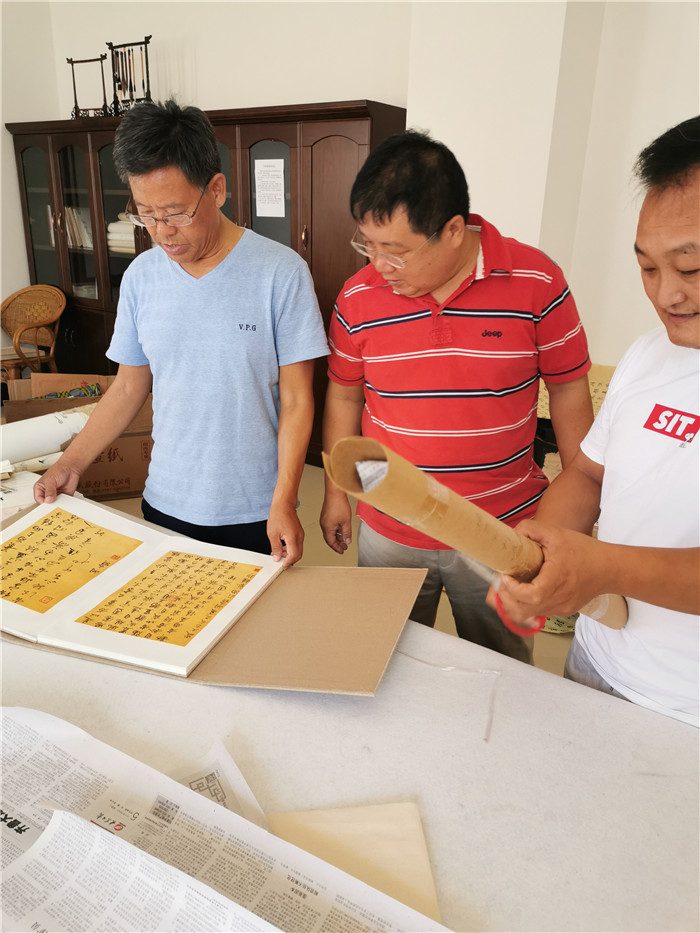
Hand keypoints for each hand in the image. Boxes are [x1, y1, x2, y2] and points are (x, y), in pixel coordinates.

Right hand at [33, 460, 81, 503]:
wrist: (71, 468)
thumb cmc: (58, 470)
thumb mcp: (51, 480)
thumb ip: (49, 491)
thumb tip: (48, 500)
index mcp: (40, 488)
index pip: (38, 499)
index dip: (42, 503)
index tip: (47, 504)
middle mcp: (47, 493)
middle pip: (46, 503)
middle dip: (49, 506)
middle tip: (53, 507)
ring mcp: (55, 496)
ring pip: (54, 505)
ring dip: (57, 506)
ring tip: (60, 505)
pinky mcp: (63, 497)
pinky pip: (63, 504)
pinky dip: (64, 505)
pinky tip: (66, 504)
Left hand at [267, 502, 303, 568]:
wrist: (283, 504)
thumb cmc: (278, 515)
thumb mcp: (272, 534)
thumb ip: (276, 548)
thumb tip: (277, 557)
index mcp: (293, 537)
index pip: (293, 556)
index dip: (287, 563)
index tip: (282, 566)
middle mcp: (299, 537)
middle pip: (298, 555)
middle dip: (289, 560)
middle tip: (280, 561)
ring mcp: (300, 534)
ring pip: (298, 550)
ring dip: (289, 554)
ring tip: (279, 553)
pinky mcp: (299, 532)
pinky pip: (297, 544)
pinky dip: (291, 548)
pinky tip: (282, 546)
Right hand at [320, 492, 352, 553]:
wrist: (334, 492)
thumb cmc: (338, 505)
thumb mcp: (346, 522)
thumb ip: (347, 533)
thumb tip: (347, 541)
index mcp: (327, 528)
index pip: (331, 542)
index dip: (337, 548)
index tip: (342, 551)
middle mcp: (324, 524)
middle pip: (330, 538)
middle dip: (338, 543)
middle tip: (344, 547)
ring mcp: (324, 519)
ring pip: (331, 532)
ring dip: (338, 536)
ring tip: (345, 539)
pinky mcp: (326, 515)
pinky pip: (330, 526)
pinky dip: (336, 530)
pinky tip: (342, 529)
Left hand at [486, 520, 603, 623]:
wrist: (610, 568)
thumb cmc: (586, 551)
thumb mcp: (556, 533)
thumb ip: (532, 529)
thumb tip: (512, 533)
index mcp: (557, 580)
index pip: (530, 595)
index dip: (511, 589)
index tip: (505, 576)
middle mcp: (559, 599)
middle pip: (524, 610)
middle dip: (506, 597)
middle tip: (502, 581)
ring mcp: (561, 608)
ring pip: (529, 615)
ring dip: (514, 603)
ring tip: (510, 587)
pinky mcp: (563, 611)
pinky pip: (539, 613)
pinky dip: (526, 605)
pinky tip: (524, 591)